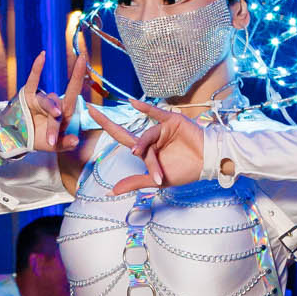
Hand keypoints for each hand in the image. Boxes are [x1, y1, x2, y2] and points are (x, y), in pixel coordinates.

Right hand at [17, 52, 84, 153]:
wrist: (20, 140)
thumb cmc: (41, 140)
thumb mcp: (55, 146)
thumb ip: (65, 143)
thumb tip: (75, 140)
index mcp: (64, 113)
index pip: (74, 93)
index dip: (78, 76)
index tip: (84, 59)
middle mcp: (54, 104)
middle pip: (60, 104)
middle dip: (62, 109)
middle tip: (55, 135)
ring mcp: (41, 99)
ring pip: (46, 101)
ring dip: (47, 117)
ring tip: (49, 139)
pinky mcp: (27, 97)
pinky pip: (32, 81)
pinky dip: (37, 69)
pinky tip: (42, 55)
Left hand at [90, 99, 206, 193]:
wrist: (207, 164)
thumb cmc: (185, 171)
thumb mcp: (156, 180)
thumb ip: (134, 182)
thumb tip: (110, 191)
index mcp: (145, 149)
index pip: (121, 138)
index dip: (106, 127)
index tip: (90, 118)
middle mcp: (150, 137)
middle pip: (125, 132)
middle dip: (106, 122)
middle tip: (89, 110)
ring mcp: (160, 128)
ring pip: (147, 137)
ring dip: (148, 152)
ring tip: (151, 165)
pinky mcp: (172, 121)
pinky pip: (157, 114)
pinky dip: (146, 109)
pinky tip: (134, 104)